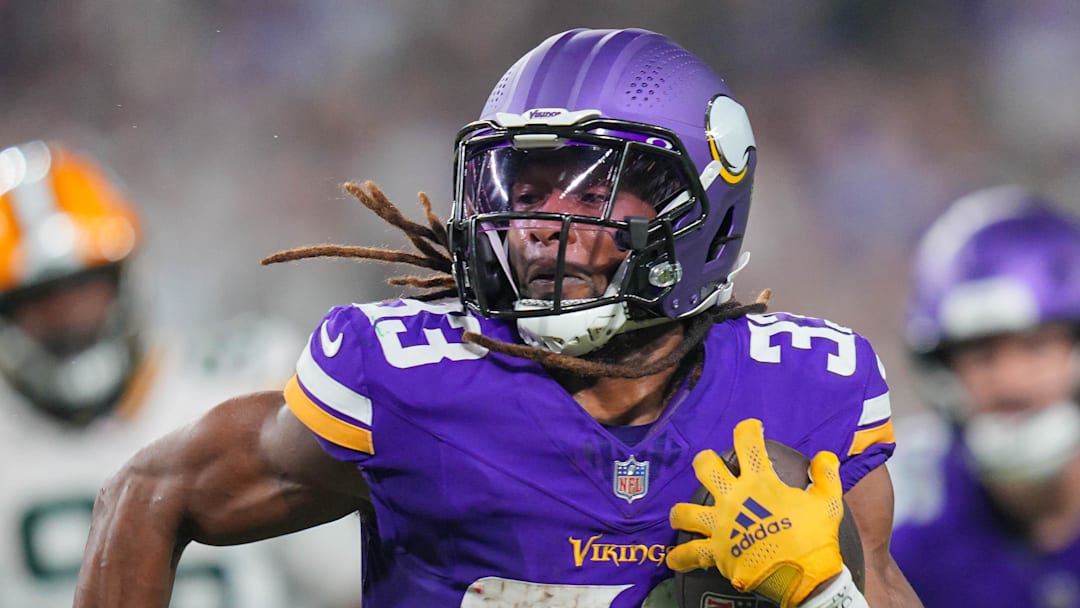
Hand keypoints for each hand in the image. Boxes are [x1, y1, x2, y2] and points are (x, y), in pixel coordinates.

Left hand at [667, 418, 844, 607]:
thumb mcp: (828, 502)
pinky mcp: (716, 552)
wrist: (802, 577)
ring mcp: (720, 525)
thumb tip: (825, 457)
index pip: (748, 443)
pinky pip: (690, 554)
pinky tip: (673, 559)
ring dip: (681, 511)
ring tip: (683, 513)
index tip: (750, 427)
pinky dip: (680, 557)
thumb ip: (826, 476)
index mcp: (759, 483)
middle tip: (710, 464)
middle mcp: (733, 499)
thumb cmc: (814, 538)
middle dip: (705, 461)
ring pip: (685, 511)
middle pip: (705, 467)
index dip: (748, 430)